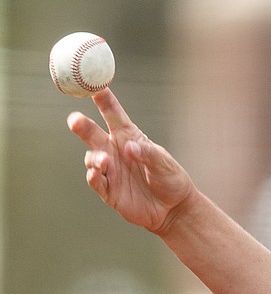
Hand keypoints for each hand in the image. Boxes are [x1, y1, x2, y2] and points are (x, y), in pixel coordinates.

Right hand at [67, 88, 192, 233]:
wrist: (172, 209)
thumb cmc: (170, 179)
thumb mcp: (164, 163)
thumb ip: (147, 153)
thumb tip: (129, 147)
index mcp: (127, 135)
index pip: (111, 112)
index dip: (101, 97)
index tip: (91, 84)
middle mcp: (113, 149)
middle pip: (92, 132)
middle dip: (81, 125)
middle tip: (74, 120)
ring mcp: (110, 170)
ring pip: (92, 158)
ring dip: (95, 158)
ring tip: (105, 161)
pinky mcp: (109, 190)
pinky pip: (95, 181)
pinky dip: (94, 176)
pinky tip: (96, 173)